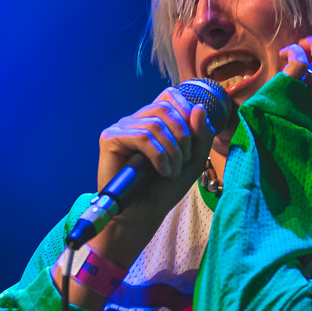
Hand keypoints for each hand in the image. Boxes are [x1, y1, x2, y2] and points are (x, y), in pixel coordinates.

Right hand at [96, 86, 218, 225]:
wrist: (143, 214)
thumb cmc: (165, 188)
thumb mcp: (193, 160)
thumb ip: (201, 135)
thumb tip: (199, 108)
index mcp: (153, 120)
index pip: (170, 95)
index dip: (187, 111)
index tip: (192, 141)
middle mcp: (135, 120)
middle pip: (165, 107)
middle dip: (183, 136)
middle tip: (184, 162)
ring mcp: (121, 128)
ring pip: (155, 123)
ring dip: (172, 151)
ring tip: (172, 172)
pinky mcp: (110, 139)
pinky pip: (142, 136)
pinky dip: (159, 155)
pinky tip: (162, 171)